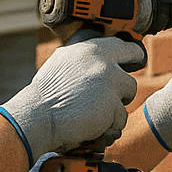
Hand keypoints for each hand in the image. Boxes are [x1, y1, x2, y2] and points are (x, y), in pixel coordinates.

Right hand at [0, 36, 143, 159]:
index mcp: (89, 49)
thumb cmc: (44, 95)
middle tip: (121, 95)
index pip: (121, 46)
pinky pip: (120, 118)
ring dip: (114, 108)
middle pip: (130, 75)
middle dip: (125, 88)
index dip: (131, 54)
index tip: (135, 59)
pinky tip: (92, 126)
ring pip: (127, 97)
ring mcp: (109, 82)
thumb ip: (82, 60)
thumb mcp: (61, 63)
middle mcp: (102, 62)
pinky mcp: (113, 104)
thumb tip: (95, 58)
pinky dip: (109, 126)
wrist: (37, 116)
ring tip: (93, 114)